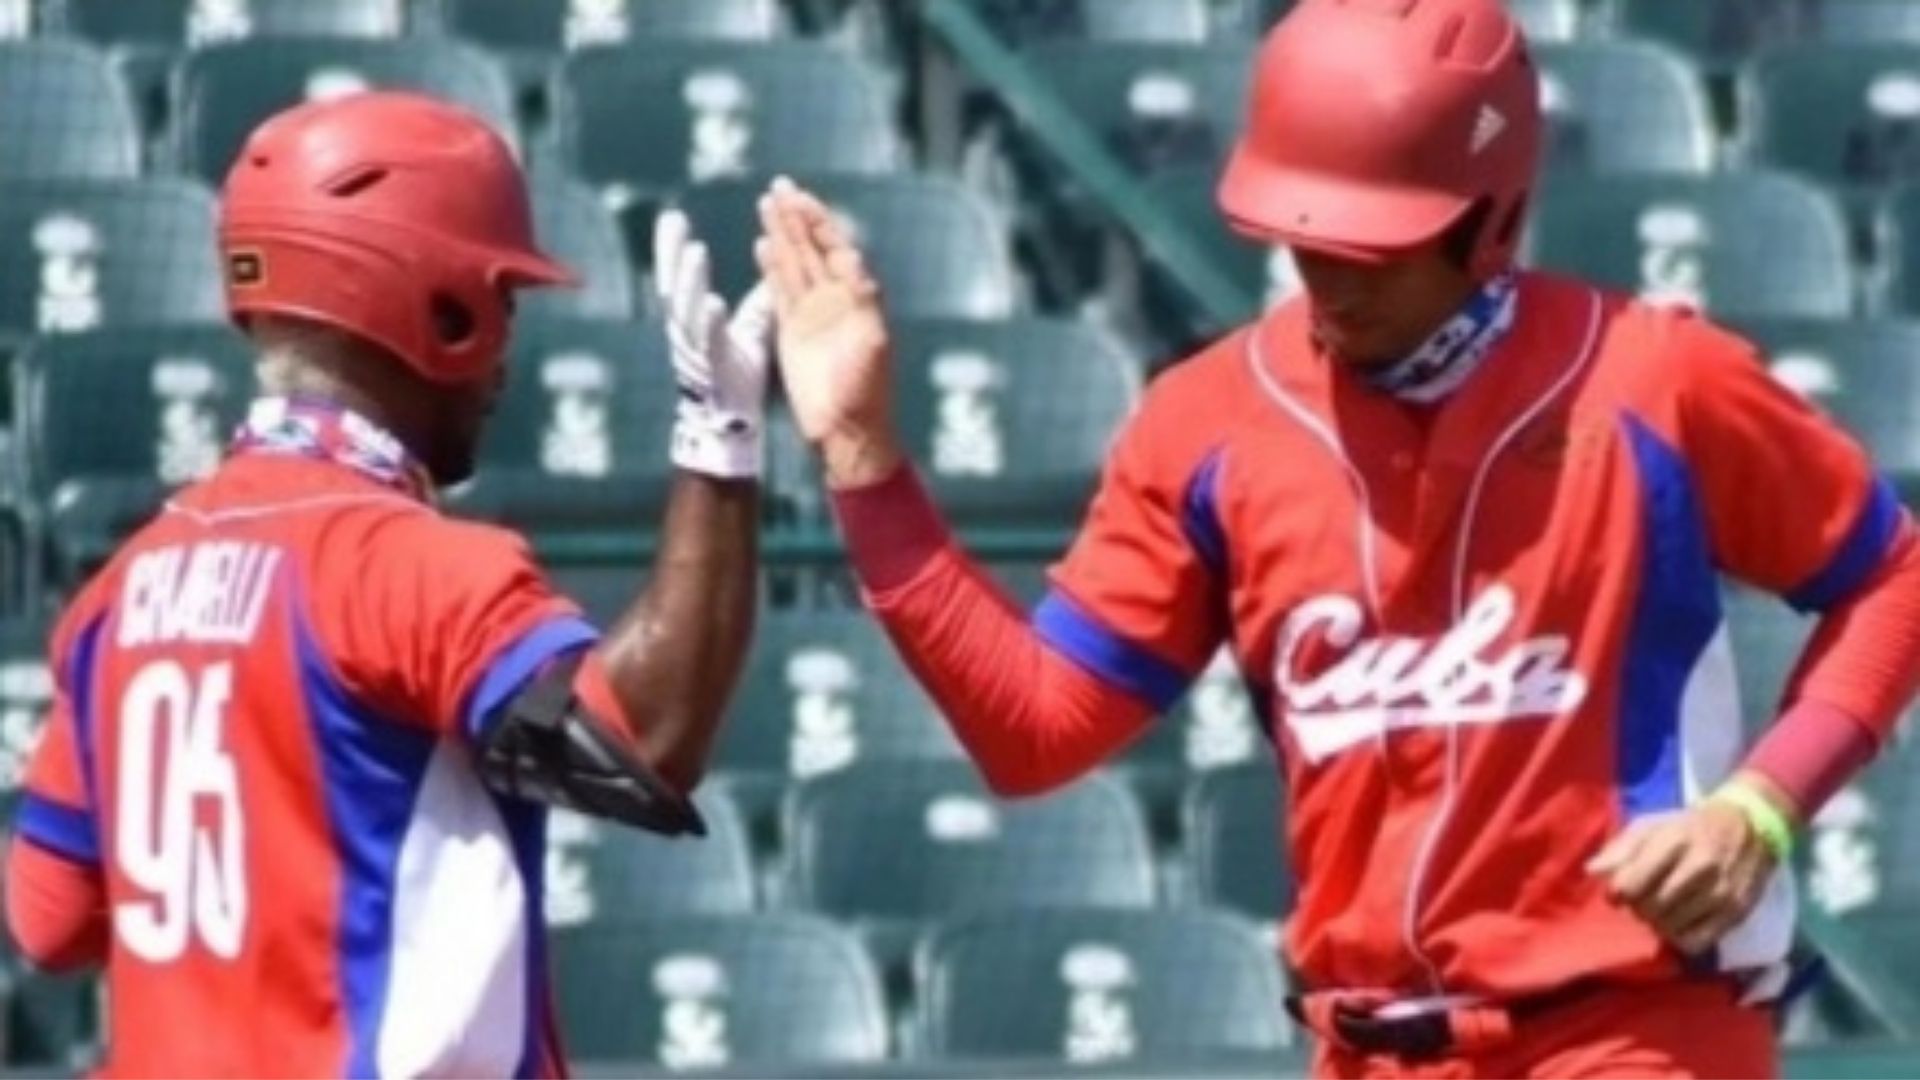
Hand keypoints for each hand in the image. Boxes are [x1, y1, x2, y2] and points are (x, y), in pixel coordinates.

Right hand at [656, 207, 772, 479]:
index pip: (678, 275)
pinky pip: (710, 342)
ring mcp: (697, 349)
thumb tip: (777, 264)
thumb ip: (759, 299)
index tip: (670, 216)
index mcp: (691, 318)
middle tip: (672, 222)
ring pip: (687, 308)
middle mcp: (687, 330)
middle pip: (673, 284)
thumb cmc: (736, 373)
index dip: (671, 248)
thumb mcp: (750, 328)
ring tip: (695, 251)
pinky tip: (713, 302)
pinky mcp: (714, 367)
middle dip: (670, 253)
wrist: (730, 424)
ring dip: (690, 279)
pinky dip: (710, 322)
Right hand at [754, 176, 902, 488]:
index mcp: (856, 298)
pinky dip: (770, 266)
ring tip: (768, 204)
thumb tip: (851, 260)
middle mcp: (834, 300)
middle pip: (811, 247)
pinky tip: (762, 245)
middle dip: (796, 217)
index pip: (835, 247)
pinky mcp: (791, 332)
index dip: (819, 221)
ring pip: (793, 263)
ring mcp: (812, 314)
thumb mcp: (871, 344)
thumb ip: (862, 302)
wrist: (845, 430)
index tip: (801, 197)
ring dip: (781, 234)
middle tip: (779, 186)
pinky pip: (778, 290)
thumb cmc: (865, 392)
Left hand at [1587, 788, 1783, 955]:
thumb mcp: (1651, 825)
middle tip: (1643, 898)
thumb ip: (1620, 848)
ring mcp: (1720, 893)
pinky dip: (1681, 937)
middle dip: (1638, 907)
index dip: (1618, 893)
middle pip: (1649, 909)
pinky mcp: (1736, 913)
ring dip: (1658, 923)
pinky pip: (1695, 942)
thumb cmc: (1688, 827)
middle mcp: (1699, 868)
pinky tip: (1680, 922)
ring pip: (1670, 928)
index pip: (1631, 885)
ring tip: (1662, 907)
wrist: (1749, 827)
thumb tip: (1592, 871)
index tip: (1620, 891)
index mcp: (1673, 842)